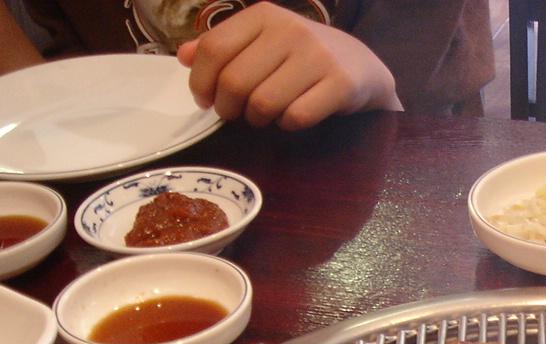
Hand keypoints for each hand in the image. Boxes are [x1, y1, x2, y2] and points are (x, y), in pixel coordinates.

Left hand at [177, 4, 399, 130]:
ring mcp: (318, 57)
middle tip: (235, 115)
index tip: (205, 100)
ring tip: (263, 117)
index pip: (215, 49)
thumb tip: (183, 56)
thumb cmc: (303, 57)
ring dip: (257, 120)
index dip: (201, 81)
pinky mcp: (341, 84)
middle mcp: (290, 30)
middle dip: (229, 108)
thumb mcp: (263, 42)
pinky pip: (296, 117)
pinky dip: (287, 126)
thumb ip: (224, 47)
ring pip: (263, 103)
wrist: (363, 67)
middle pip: (235, 82)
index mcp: (265, 15)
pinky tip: (291, 119)